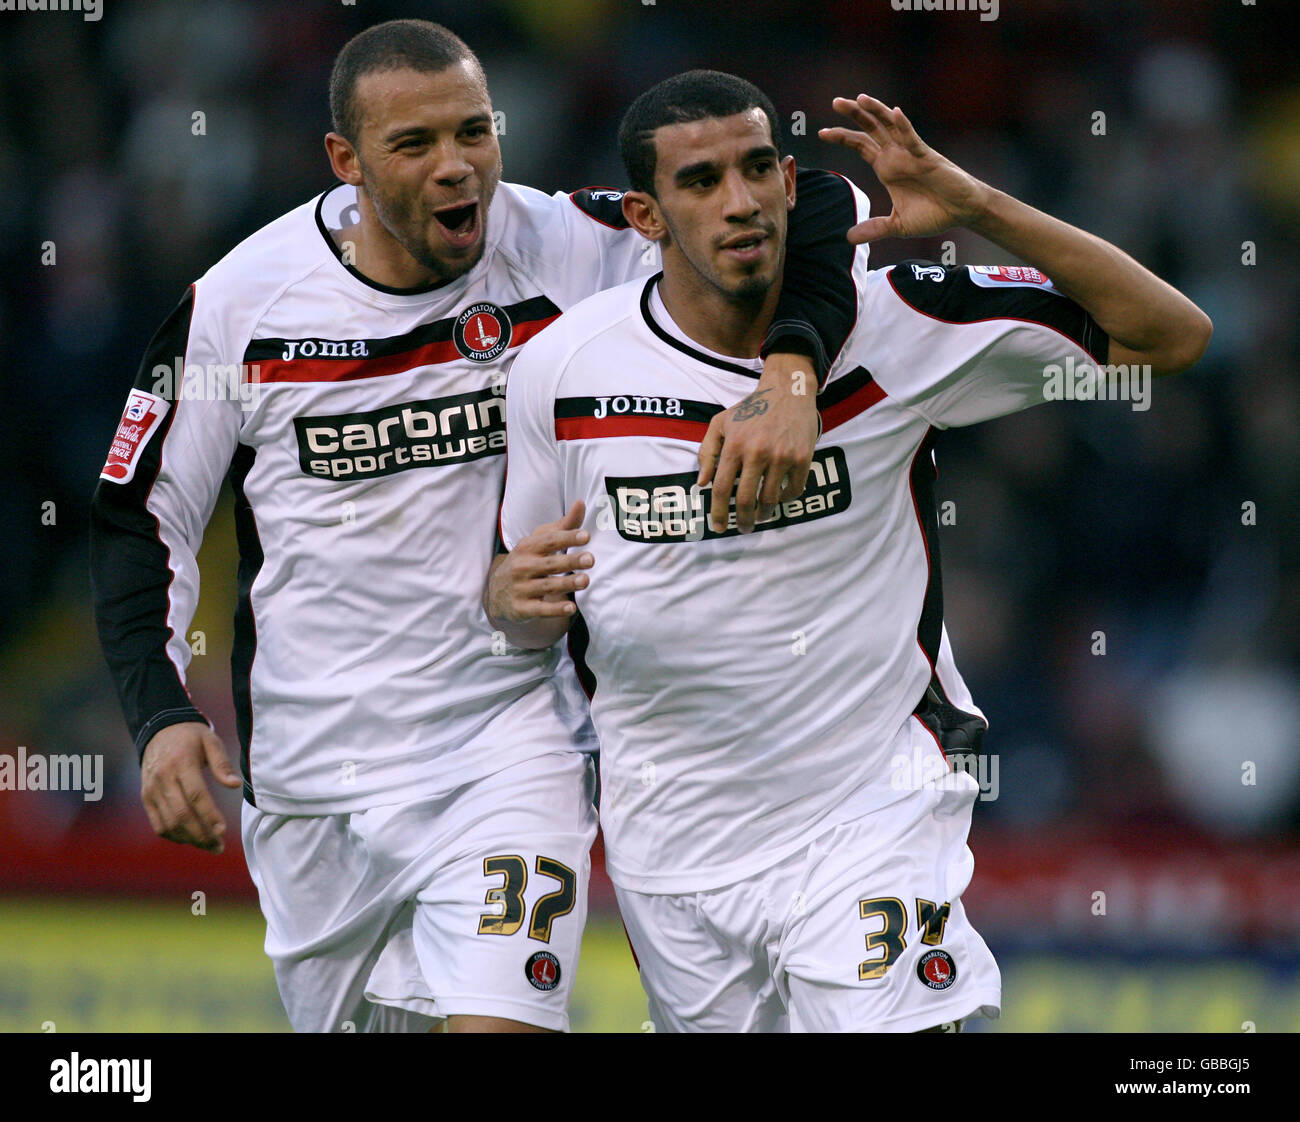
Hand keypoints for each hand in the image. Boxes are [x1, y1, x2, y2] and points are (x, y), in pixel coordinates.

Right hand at [140, 721, 241, 853]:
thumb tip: (235, 785)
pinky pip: (158, 824)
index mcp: (181, 763)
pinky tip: (191, 839)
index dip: (209, 815)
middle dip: (201, 834)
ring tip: (209, 845)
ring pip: (169, 823)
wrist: (158, 730)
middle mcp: (163, 778)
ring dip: (189, 839)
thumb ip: (223, 763)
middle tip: (218, 846)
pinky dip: (173, 836)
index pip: (196, 794)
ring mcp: (151, 790)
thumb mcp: (210, 740)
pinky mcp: (146, 798)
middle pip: (181, 814)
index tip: (223, 830)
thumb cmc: (190, 737)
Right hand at [486, 501, 591, 624]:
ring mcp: (521, 588)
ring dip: (567, 583)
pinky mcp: (521, 608)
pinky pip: (540, 609)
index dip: (567, 538)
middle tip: (591, 559)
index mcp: (528, 547)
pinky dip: (555, 609)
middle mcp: (522, 567)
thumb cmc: (527, 561)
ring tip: (585, 580)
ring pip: (547, 586)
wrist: (497, 593)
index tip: (586, 536)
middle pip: (549, 563)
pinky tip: (571, 608)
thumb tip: (581, 503)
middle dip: (570, 561)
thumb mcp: (539, 542)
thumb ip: (563, 526)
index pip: (549, 541)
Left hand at [697, 353, 819, 533]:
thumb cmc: (751, 409)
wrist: (787, 391)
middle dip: (742, 520)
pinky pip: (793, 490)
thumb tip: (702, 483)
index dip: (717, 512)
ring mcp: (781, 456)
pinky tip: (779, 498)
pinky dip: (785, 499)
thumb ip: (707, 452)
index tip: (718, 527)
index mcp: (734, 445)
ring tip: (761, 516)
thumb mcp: (721, 423)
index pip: (721, 488)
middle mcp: (757, 452)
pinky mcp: (802, 458)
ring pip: (770, 499)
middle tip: (743, 529)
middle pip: (745, 499)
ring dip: (764, 514)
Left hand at [818, 94, 990, 243]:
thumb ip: (874, 229)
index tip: (822, 133)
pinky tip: (894, 112)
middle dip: (854, 115)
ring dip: (875, 111)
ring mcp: (911, 154)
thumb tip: (848, 238)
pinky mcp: (927, 157)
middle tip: (835, 102)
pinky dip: (904, 125)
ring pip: (891, 126)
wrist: (962, 213)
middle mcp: (897, 155)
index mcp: (887, 167)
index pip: (860, 145)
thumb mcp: (897, 225)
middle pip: (871, 129)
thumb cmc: (933, 214)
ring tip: (860, 99)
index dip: (842, 137)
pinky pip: (913, 139)